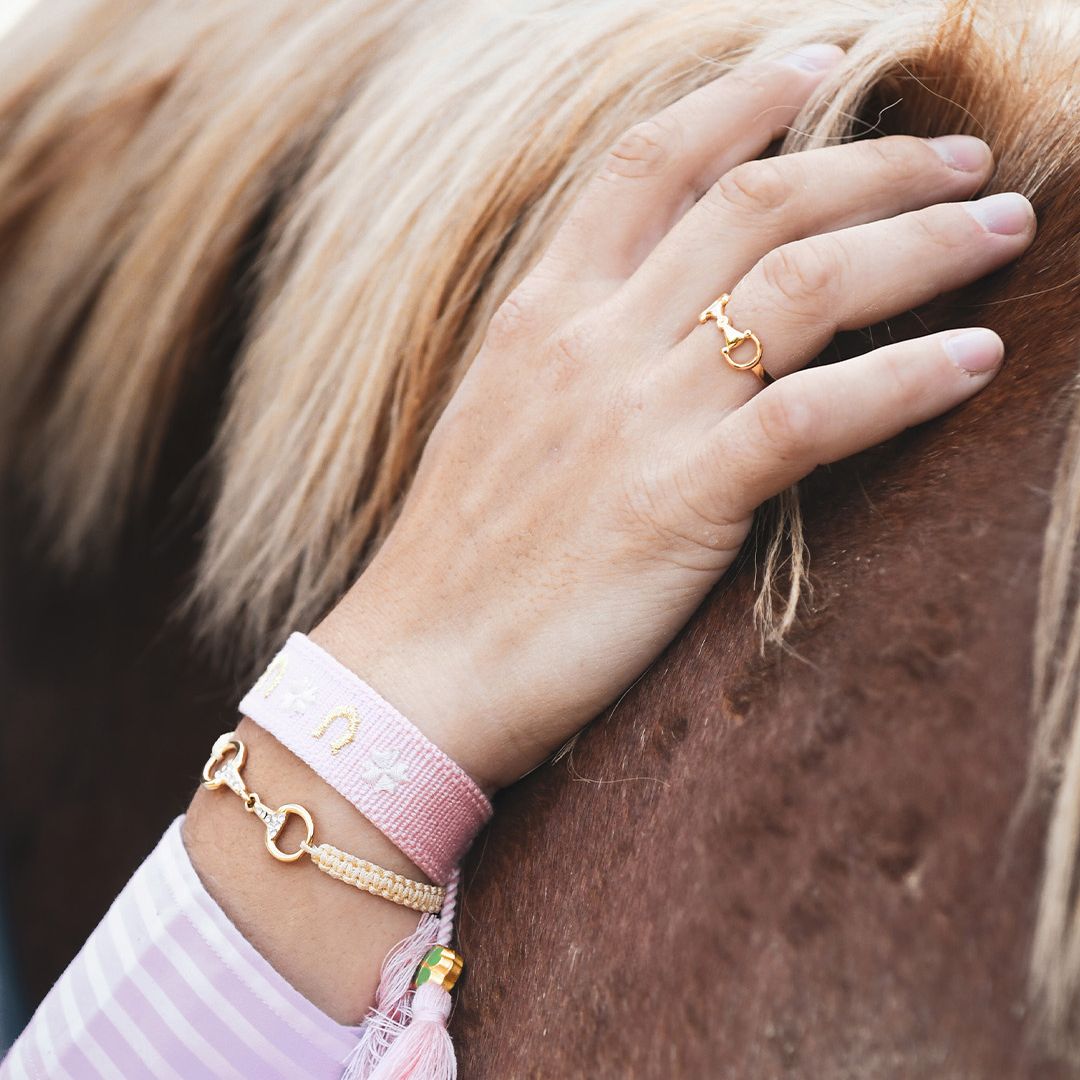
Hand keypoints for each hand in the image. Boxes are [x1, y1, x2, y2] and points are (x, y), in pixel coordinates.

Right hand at [312, 44, 1034, 793]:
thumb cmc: (458, 557)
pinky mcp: (678, 503)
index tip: (817, 65)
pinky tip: (976, 361)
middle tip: (961, 155)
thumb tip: (648, 310)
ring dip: (919, 244)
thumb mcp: (499, 418)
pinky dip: (905, 380)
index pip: (647, 163)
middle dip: (873, 161)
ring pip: (802, 285)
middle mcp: (591, 342)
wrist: (418, 668)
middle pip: (754, 203)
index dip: (740, 99)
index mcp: (540, 314)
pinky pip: (813, 415)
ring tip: (998, 227)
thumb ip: (571, 348)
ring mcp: (635, 418)